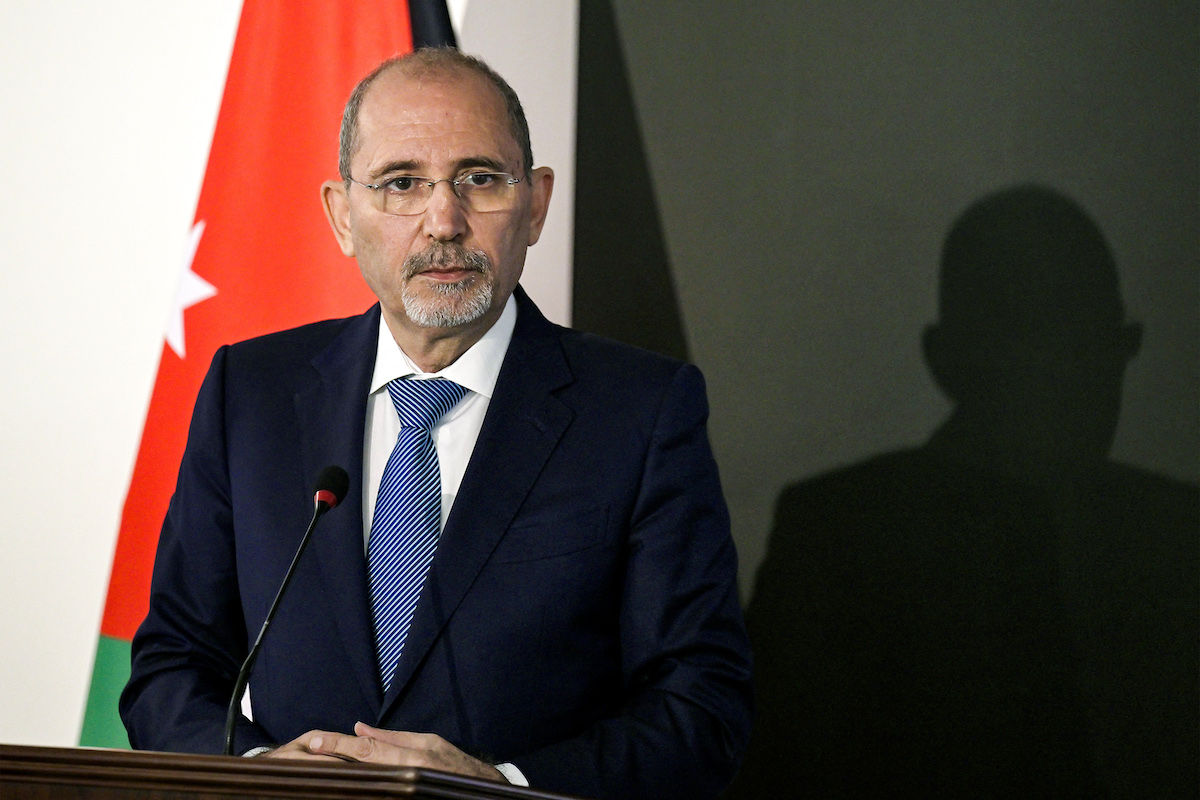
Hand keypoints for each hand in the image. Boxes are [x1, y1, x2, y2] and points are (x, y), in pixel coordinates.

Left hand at [265, 722, 505, 781]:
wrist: (482, 794)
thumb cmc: (455, 767)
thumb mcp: (428, 743)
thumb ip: (392, 738)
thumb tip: (359, 728)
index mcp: (410, 757)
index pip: (366, 749)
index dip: (338, 744)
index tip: (313, 741)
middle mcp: (403, 775)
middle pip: (358, 769)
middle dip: (332, 760)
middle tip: (305, 755)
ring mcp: (401, 793)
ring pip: (362, 786)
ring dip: (340, 778)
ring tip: (316, 770)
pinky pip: (375, 796)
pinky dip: (358, 790)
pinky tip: (343, 784)